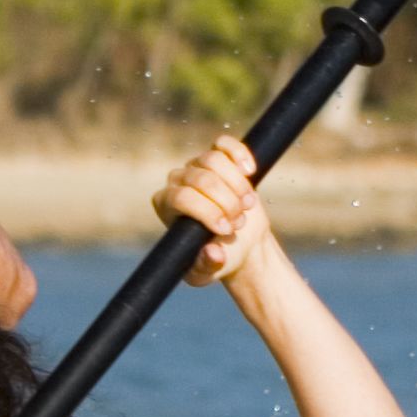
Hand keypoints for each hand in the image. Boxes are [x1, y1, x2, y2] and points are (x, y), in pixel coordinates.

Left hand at [157, 133, 271, 285]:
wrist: (242, 242)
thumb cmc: (220, 258)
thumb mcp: (208, 271)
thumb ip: (206, 265)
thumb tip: (212, 252)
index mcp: (166, 205)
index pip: (181, 197)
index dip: (206, 210)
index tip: (226, 229)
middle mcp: (177, 182)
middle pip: (200, 178)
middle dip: (225, 201)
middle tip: (238, 223)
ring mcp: (197, 166)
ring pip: (213, 160)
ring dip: (237, 184)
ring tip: (247, 205)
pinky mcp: (219, 156)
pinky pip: (224, 144)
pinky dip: (239, 154)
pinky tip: (250, 171)